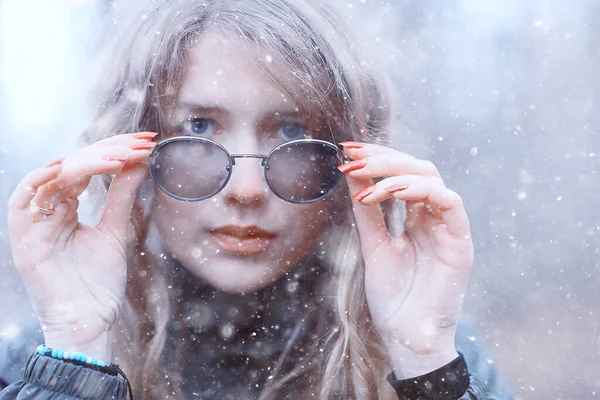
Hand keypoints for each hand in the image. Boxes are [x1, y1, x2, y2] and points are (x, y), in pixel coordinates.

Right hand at [7, 132, 156, 360]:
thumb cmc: (98, 282)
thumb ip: (121, 196)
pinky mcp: (24, 238)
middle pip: (71, 166)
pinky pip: (23, 199)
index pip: (86, 167)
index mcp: (65, 208)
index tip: (145, 142)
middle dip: (107, 151)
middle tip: (139, 143)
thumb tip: (139, 162)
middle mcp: (47, 211)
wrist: (89, 321)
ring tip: (118, 156)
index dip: (113, 151)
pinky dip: (42, 179)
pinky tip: (69, 166)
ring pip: (52, 177)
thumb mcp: (114, 230)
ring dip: (85, 162)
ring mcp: (34, 223)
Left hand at [338, 141, 473, 378]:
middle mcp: (434, 217)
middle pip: (417, 168)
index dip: (377, 157)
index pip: (402, 173)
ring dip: (395, 171)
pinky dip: (418, 190)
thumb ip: (367, 211)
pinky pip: (449, 202)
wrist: (406, 336)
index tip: (347, 149)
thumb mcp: (372, 245)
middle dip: (383, 157)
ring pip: (432, 178)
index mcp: (416, 217)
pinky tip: (388, 192)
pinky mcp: (460, 242)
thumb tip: (352, 174)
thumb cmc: (392, 296)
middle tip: (352, 155)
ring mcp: (448, 227)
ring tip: (363, 176)